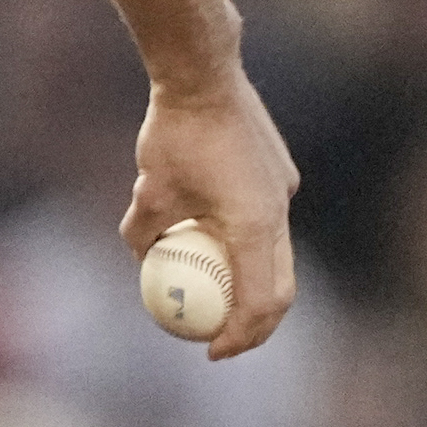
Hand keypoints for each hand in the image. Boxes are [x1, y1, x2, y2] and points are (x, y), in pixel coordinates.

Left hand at [125, 77, 298, 360]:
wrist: (204, 75)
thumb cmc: (170, 135)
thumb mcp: (147, 194)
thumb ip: (143, 236)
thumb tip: (143, 262)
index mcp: (253, 226)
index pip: (258, 303)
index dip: (239, 336)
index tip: (212, 352)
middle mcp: (278, 211)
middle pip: (280, 287)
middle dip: (256, 323)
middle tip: (222, 340)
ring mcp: (283, 191)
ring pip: (277, 255)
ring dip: (251, 282)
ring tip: (215, 295)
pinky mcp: (278, 173)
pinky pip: (266, 222)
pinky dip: (247, 243)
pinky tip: (213, 237)